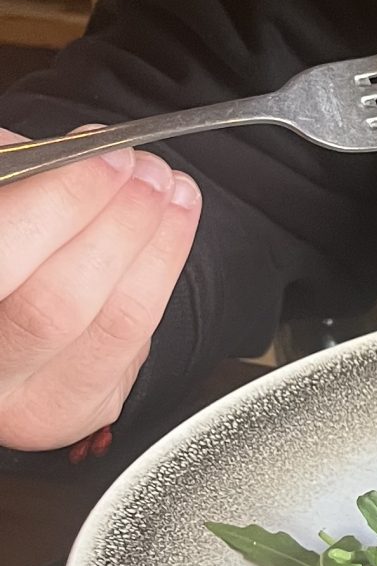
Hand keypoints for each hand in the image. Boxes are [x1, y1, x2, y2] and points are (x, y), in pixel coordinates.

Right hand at [0, 127, 200, 450]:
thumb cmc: (4, 252)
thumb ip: (15, 178)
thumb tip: (67, 154)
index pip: (5, 260)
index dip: (61, 205)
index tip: (102, 156)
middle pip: (57, 305)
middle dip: (117, 226)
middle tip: (146, 172)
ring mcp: (24, 401)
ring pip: (111, 328)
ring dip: (155, 246)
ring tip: (169, 190)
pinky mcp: (73, 411)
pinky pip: (135, 346)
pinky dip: (162, 276)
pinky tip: (172, 228)